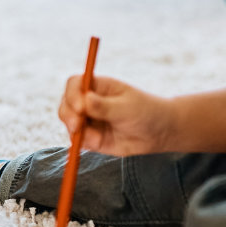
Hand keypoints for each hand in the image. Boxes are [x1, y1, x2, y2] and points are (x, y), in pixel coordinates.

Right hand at [58, 74, 177, 156]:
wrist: (159, 133)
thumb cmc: (146, 113)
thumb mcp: (127, 108)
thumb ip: (104, 106)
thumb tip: (85, 99)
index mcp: (98, 86)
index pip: (75, 84)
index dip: (72, 94)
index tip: (80, 107)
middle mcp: (89, 101)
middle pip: (66, 104)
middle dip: (69, 115)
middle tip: (77, 126)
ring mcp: (89, 119)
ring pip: (69, 123)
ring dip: (77, 132)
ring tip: (97, 138)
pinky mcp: (91, 137)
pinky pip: (78, 140)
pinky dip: (84, 142)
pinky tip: (99, 143)